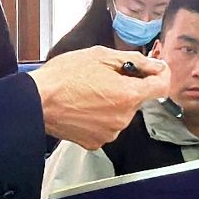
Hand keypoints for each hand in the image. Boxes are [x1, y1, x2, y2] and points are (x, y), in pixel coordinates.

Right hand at [28, 47, 170, 148]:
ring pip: (122, 112)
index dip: (161, 74)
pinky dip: (101, 115)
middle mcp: (123, 118)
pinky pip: (108, 125)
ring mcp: (109, 132)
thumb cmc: (64, 76)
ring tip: (90, 91)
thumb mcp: (101, 56)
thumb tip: (157, 66)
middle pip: (138, 99)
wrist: (36, 101)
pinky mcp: (95, 142)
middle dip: (128, 86)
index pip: (162, 87)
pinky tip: (84, 105)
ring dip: (113, 101)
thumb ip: (136, 61)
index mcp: (128, 95)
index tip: (156, 70)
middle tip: (106, 75)